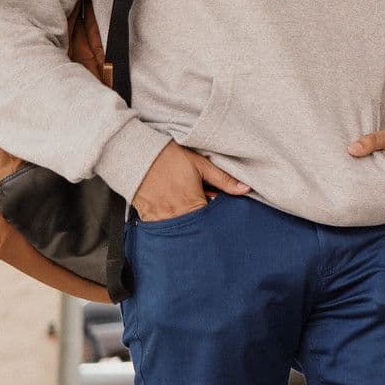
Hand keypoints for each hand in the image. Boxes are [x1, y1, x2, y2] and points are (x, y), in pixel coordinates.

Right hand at [134, 140, 248, 221]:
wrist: (138, 154)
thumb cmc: (170, 157)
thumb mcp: (200, 165)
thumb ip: (223, 179)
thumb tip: (246, 189)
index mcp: (191, 202)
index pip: (210, 222)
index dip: (217, 220)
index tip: (219, 217)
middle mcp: (175, 214)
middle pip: (195, 229)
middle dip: (202, 226)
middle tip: (205, 215)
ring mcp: (160, 217)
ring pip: (178, 231)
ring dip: (187, 226)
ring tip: (189, 214)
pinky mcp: (147, 217)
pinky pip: (161, 229)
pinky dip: (170, 225)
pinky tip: (175, 216)